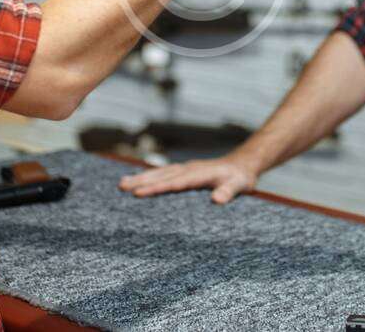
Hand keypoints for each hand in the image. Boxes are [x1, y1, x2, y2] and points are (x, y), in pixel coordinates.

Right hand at [118, 155, 258, 203]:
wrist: (242, 164)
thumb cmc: (240, 177)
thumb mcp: (240, 185)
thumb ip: (228, 192)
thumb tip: (216, 200)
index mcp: (199, 174)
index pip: (174, 183)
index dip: (157, 188)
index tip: (139, 193)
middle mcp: (189, 169)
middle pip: (161, 176)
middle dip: (141, 181)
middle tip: (121, 187)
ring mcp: (185, 169)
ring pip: (160, 173)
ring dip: (141, 178)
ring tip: (122, 183)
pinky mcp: (184, 171)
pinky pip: (164, 173)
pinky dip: (149, 176)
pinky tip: (138, 180)